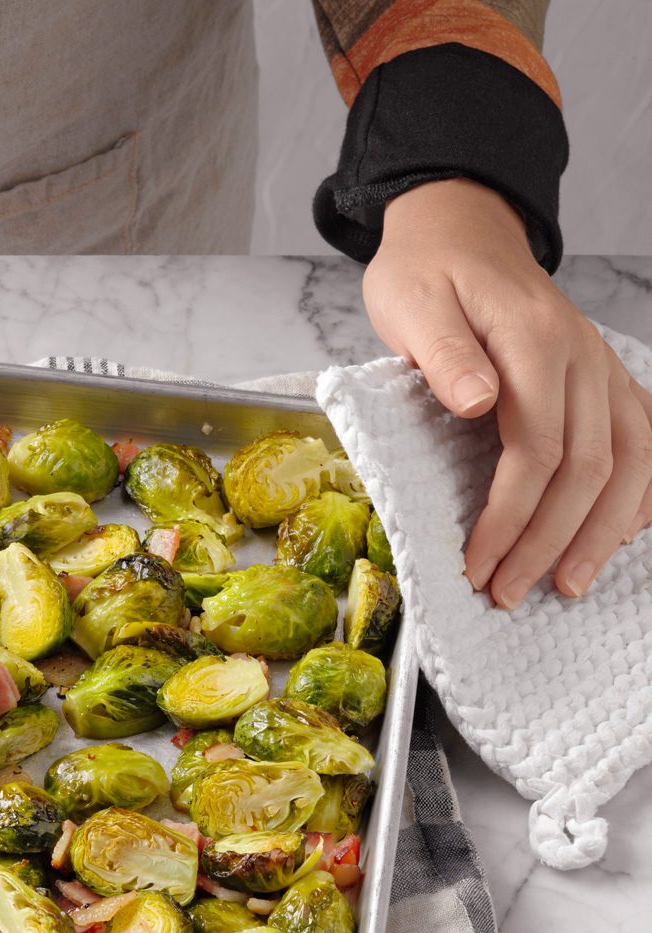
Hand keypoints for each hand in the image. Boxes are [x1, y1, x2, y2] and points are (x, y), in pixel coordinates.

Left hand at [362, 178, 651, 606]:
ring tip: (567, 585)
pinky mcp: (605, 379)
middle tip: (508, 592)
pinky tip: (619, 535)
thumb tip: (475, 399)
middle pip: (586, 469)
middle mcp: (583, 358)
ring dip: (599, 532)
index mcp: (534, 341)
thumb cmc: (428, 274)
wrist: (460, 232)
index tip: (478, 562)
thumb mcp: (412, 303)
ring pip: (628, 462)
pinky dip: (638, 495)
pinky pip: (643, 441)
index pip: (536, 449)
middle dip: (548, 541)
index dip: (510, 516)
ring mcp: (603, 368)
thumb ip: (443, 352)